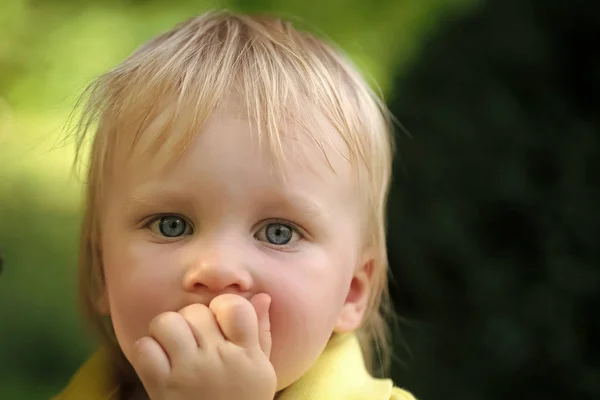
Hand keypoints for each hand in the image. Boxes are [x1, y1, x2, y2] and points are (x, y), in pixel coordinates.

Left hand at [131, 293, 275, 399]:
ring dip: (167, 331)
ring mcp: (188, 372)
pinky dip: (147, 350)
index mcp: (246, 353)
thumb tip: (262, 295)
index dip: (223, 305)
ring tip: (174, 346)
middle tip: (196, 340)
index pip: (234, 305)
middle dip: (192, 321)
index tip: (220, 320)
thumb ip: (261, 332)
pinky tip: (158, 362)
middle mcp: (218, 359)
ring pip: (167, 322)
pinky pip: (145, 347)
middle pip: (196, 311)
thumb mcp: (261, 371)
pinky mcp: (162, 386)